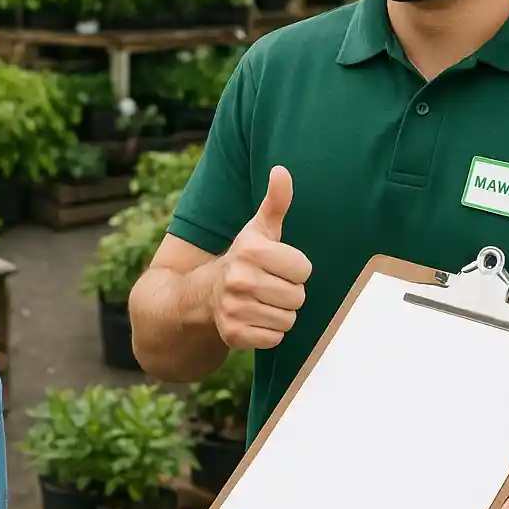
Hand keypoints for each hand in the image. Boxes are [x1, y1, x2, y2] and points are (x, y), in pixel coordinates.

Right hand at [212, 165, 311, 350]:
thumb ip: (276, 201)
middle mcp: (239, 278)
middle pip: (298, 296)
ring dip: (279, 313)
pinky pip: (274, 338)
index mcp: (251, 250)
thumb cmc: (244, 258)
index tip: (278, 266)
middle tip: (269, 286)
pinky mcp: (233, 335)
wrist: (204, 293)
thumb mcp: (258, 229)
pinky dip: (268, 332)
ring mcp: (234, 308)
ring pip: (288, 319)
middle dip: (289, 293)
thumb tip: (281, 170)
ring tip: (262, 301)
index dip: (295, 269)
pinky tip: (254, 318)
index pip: (304, 269)